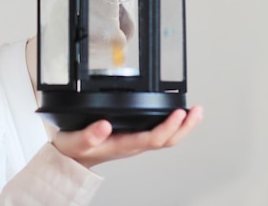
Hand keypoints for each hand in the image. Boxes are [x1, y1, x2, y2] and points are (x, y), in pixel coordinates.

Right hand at [52, 105, 203, 167]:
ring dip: (183, 126)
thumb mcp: (76, 141)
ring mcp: (135, 141)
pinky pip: (158, 133)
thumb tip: (105, 124)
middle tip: (197, 110)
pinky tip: (175, 115)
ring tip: (194, 111)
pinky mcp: (133, 137)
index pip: (153, 138)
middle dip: (185, 126)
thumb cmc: (74, 150)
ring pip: (166, 138)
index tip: (178, 112)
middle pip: (167, 140)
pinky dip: (171, 124)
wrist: (70, 158)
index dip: (168, 126)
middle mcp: (133, 144)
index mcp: (123, 145)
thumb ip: (89, 134)